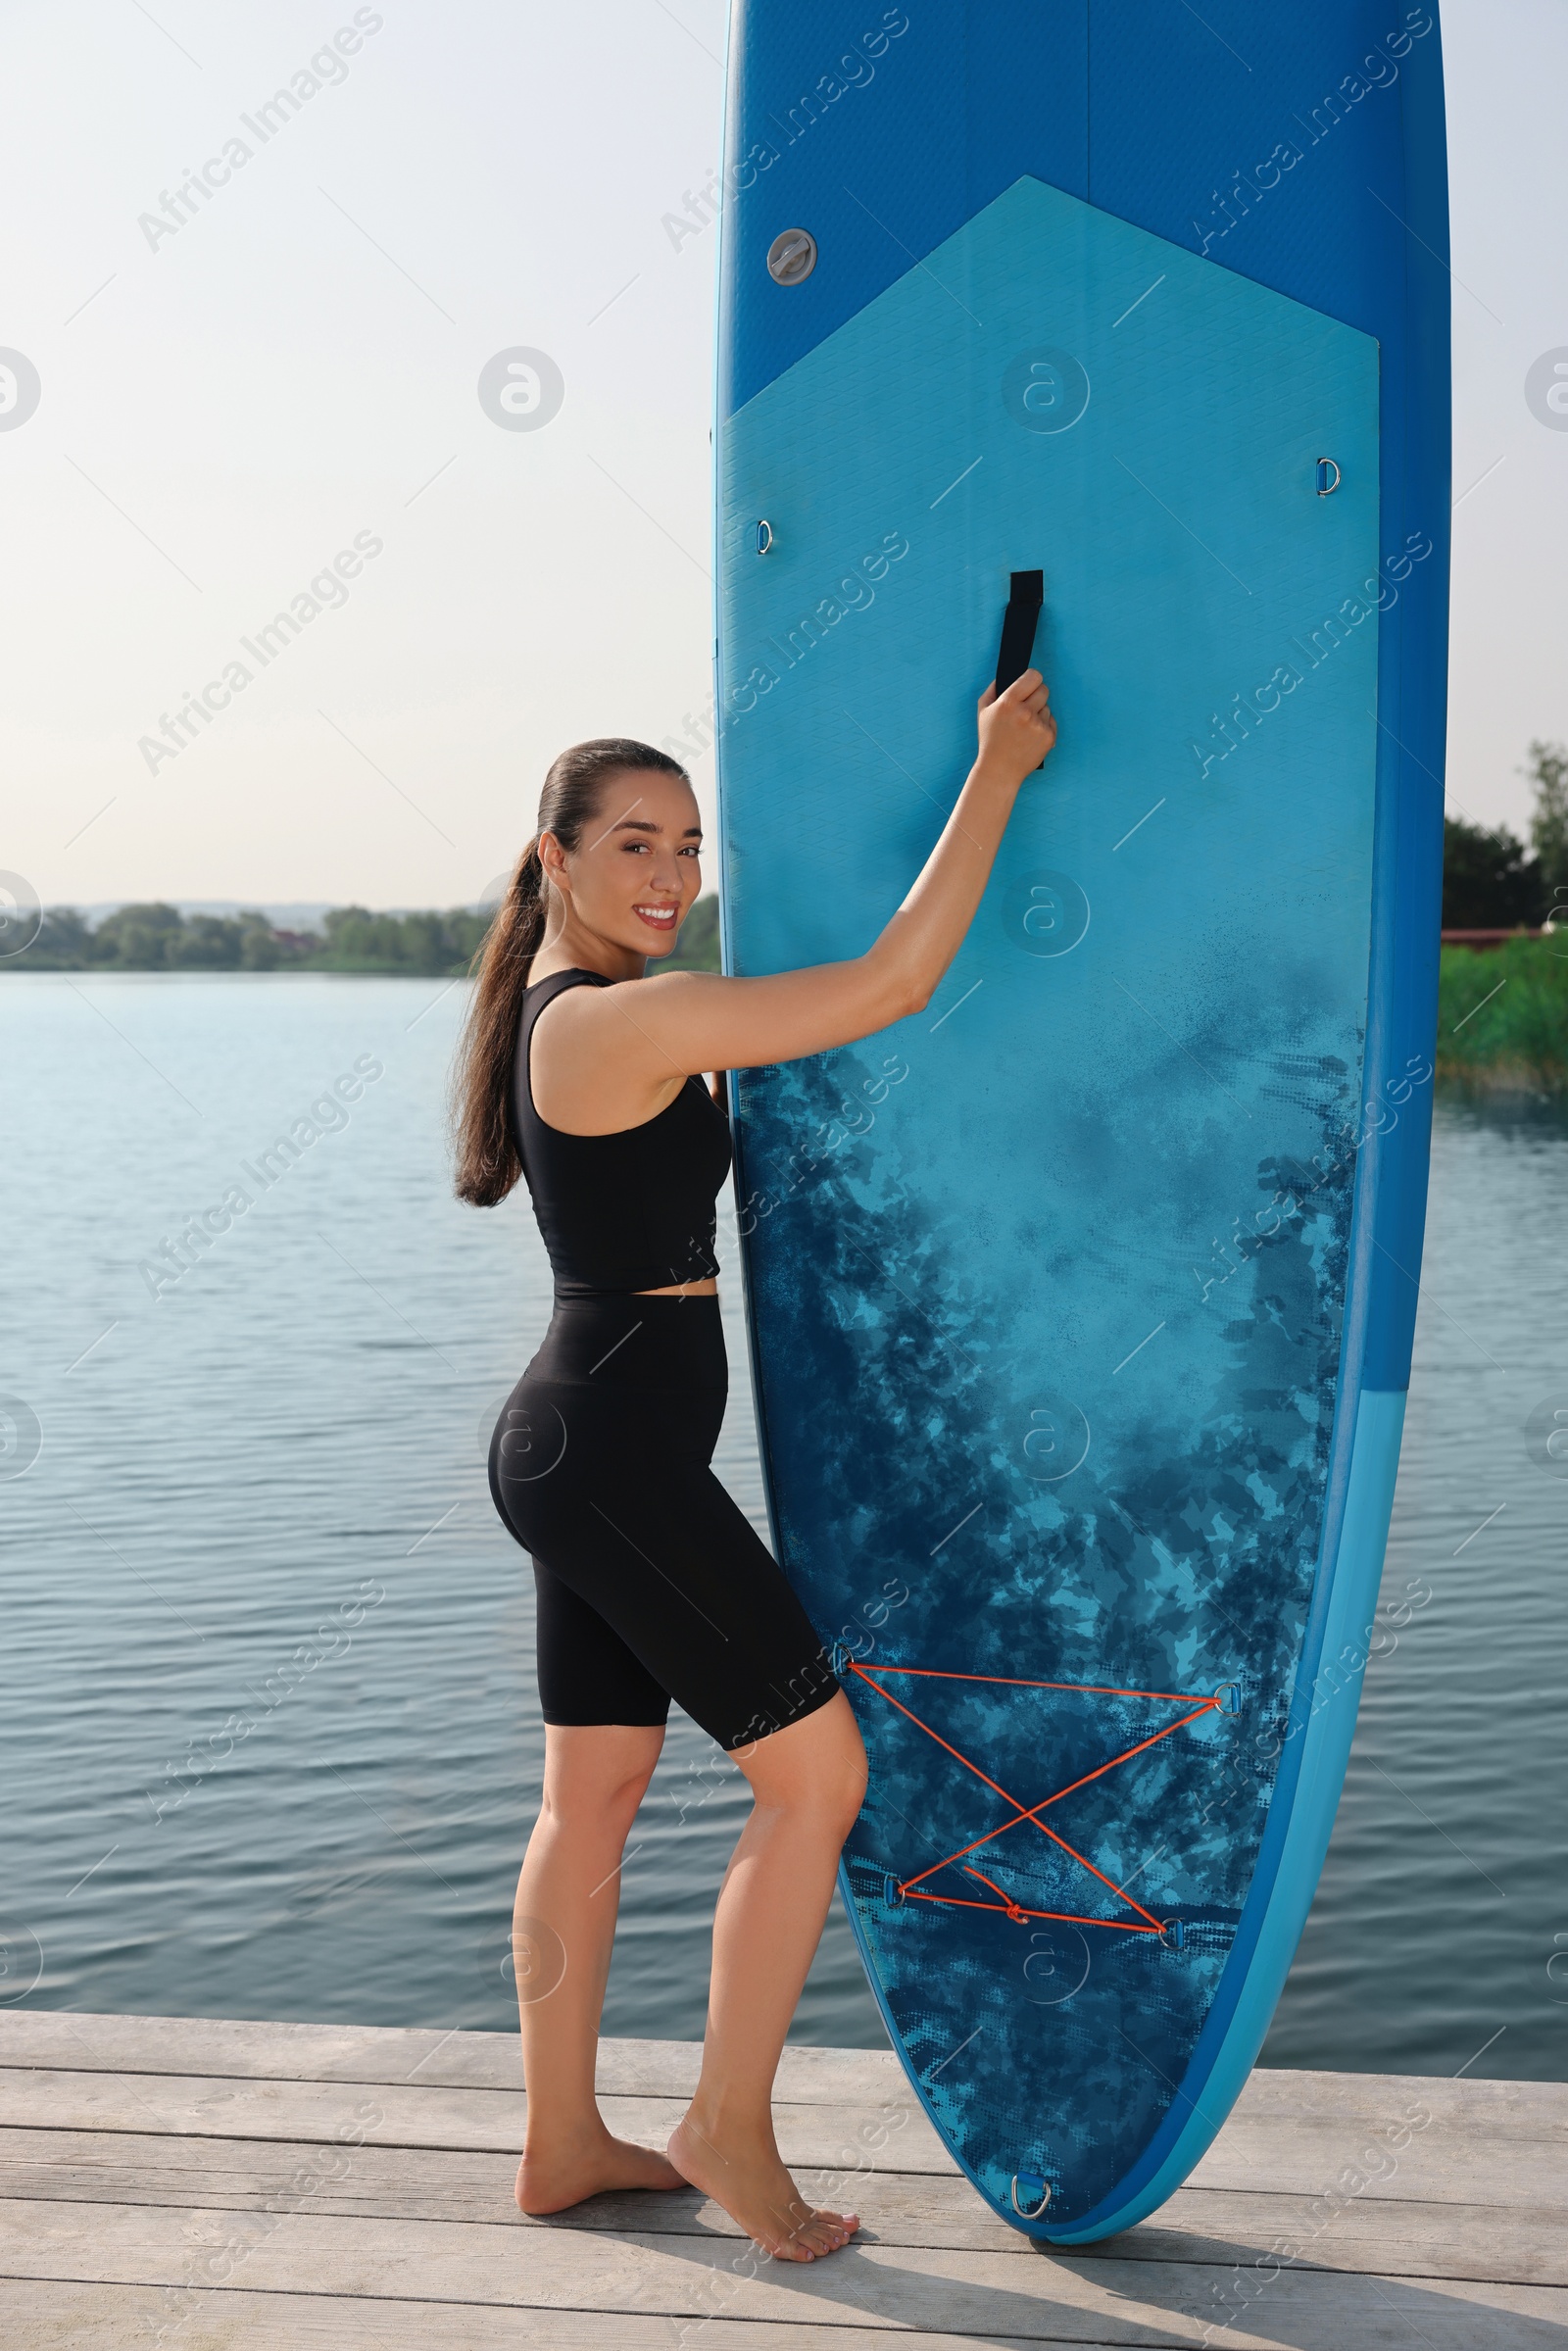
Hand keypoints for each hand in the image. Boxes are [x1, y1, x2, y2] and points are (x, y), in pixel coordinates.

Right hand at [975, 669, 1055, 787]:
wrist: (999, 770)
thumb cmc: (990, 740)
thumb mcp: (983, 711)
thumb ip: (993, 689)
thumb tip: (1005, 676)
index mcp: (1008, 702)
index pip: (1034, 676)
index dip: (1032, 678)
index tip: (1030, 683)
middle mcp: (1025, 712)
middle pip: (1044, 689)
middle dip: (1036, 695)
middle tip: (1027, 706)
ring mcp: (1038, 725)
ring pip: (1047, 707)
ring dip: (1039, 713)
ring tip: (1024, 727)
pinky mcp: (1048, 737)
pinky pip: (1051, 722)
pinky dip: (1044, 727)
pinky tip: (1031, 736)